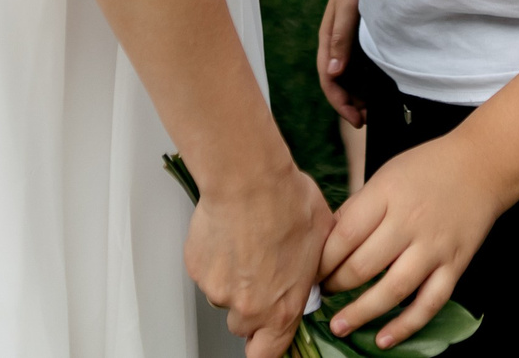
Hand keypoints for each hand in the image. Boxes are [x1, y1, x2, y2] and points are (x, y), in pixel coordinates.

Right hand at [185, 163, 331, 357]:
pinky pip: (206, 274)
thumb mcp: (321, 243)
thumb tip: (311, 277)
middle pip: (242, 326)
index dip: (265, 348)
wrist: (249, 179)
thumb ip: (313, 273)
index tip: (266, 340)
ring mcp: (218, 290)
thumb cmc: (287, 203)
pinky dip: (215, 261)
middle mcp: (247, 307)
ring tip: (246, 245)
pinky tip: (230, 235)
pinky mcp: (197, 269)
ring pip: (223, 297)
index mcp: (282, 309)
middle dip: (250, 306)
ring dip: (233, 280)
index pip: (266, 355)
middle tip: (259, 272)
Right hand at [318, 0, 365, 128]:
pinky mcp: (359, 31)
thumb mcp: (349, 7)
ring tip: (371, 108)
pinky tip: (377, 83)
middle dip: (348, 103)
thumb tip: (332, 73)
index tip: (357, 120)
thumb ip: (340, 38)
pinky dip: (364, 77)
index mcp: (328, 37)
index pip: (328, 79)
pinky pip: (357, 61)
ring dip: (356, 93)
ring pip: (347, 73)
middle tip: (367, 120)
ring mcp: (347, 36)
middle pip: (336, 80)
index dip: (340, 103)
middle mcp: (335, 40)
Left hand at [320, 131, 507, 348]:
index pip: (345, 235)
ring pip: (393, 289)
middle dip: (336, 285)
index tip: (311, 272)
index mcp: (387, 195)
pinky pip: (429, 303)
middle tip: (323, 294)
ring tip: (340, 326)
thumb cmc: (428, 168)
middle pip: (364, 265)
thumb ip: (358, 208)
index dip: (322, 260)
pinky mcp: (455, 266)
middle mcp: (410, 222)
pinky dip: (406, 325)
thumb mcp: (386, 175)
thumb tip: (326, 243)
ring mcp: (434, 247)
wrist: (482, 166)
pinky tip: (383, 339)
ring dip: (362, 312)